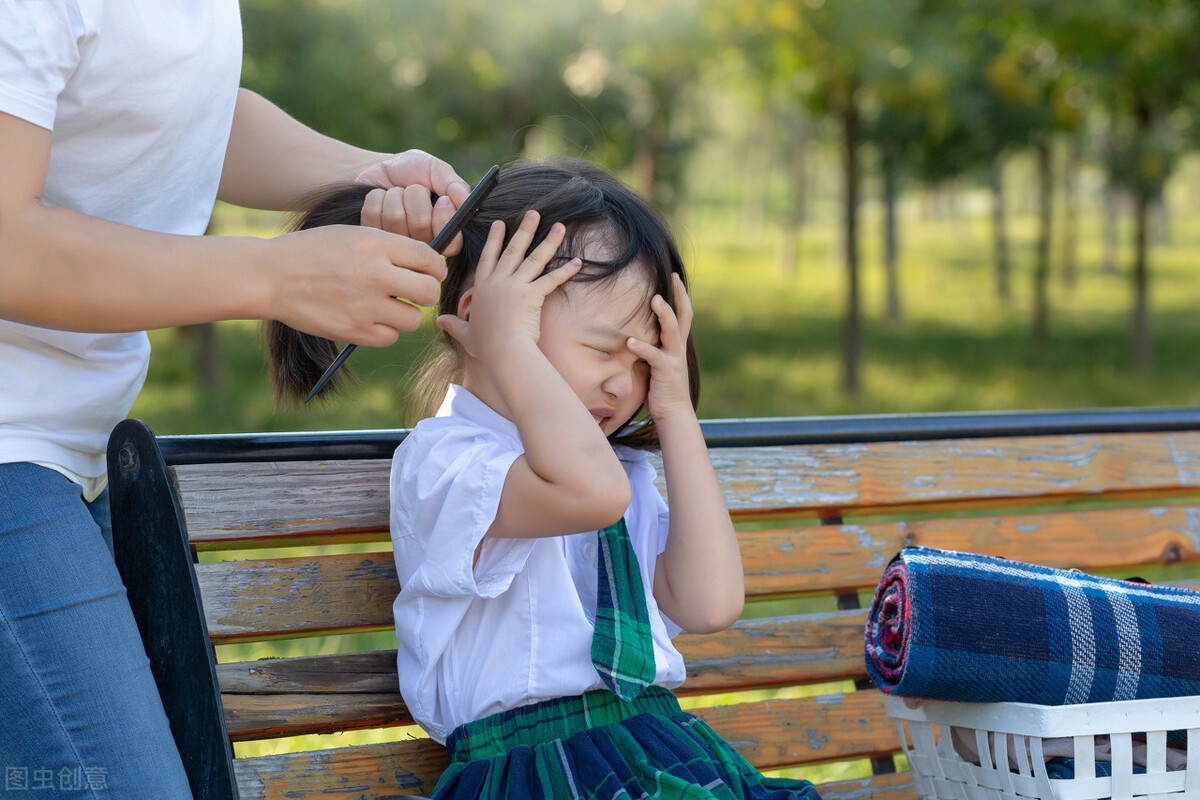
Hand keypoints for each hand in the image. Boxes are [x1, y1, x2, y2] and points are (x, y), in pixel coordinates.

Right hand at [266, 224, 446, 346]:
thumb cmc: (313, 251)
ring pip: (414, 318)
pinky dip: (385, 330)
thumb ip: (389, 247)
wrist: (271, 276)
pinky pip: (390, 337)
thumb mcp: (352, 235)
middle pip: (429, 292)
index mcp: (376, 245)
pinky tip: (370, 318)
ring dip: (405, 313)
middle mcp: (375, 275)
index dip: (436, 268)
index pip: (429, 259)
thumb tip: (426, 263)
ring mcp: (365, 306)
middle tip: (413, 291)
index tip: (431, 272)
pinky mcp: (354, 331)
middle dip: (426, 291)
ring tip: (386, 305)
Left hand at [356, 150, 470, 253]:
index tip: (442, 199)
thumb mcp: (437, 171)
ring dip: (395, 195)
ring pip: (395, 218)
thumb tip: (467, 199)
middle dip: (415, 196)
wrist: (381, 167)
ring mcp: (396, 241)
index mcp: (444, 232)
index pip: (452, 243)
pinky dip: (377, 196)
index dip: (444, 219)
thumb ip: (454, 184)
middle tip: (413, 189)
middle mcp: (421, 242)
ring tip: (397, 192)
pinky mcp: (374, 234)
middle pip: (420, 224)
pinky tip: (381, 197)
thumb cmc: (414, 170)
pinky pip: (374, 214)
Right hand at [436, 210, 577, 361]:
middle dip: (524, 229)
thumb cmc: (485, 345)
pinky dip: (566, 271)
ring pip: (535, 258)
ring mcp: (516, 286)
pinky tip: (578, 262)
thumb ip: (453, 324)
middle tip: (533, 213)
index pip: (488, 257)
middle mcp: (499, 282)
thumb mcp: (464, 333)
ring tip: (559, 226)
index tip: (499, 223)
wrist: (502, 351)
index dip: (494, 239)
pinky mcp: (533, 295)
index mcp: (483, 288)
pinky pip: (552, 279)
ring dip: (549, 241)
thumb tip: (439, 321)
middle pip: (514, 250)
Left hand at [628, 273, 693, 421]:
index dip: (680, 296)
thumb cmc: (661, 389)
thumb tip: (630, 333)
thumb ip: (649, 348)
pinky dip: (642, 347)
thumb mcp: (655, 364)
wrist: (673, 414)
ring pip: (673, 331)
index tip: (675, 277)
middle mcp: (678, 348)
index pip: (683, 315)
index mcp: (676, 345)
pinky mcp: (666, 371)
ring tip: (655, 300)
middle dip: (679, 296)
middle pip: (683, 316)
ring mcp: (674, 359)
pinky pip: (654, 356)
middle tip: (673, 277)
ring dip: (664, 315)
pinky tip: (630, 340)